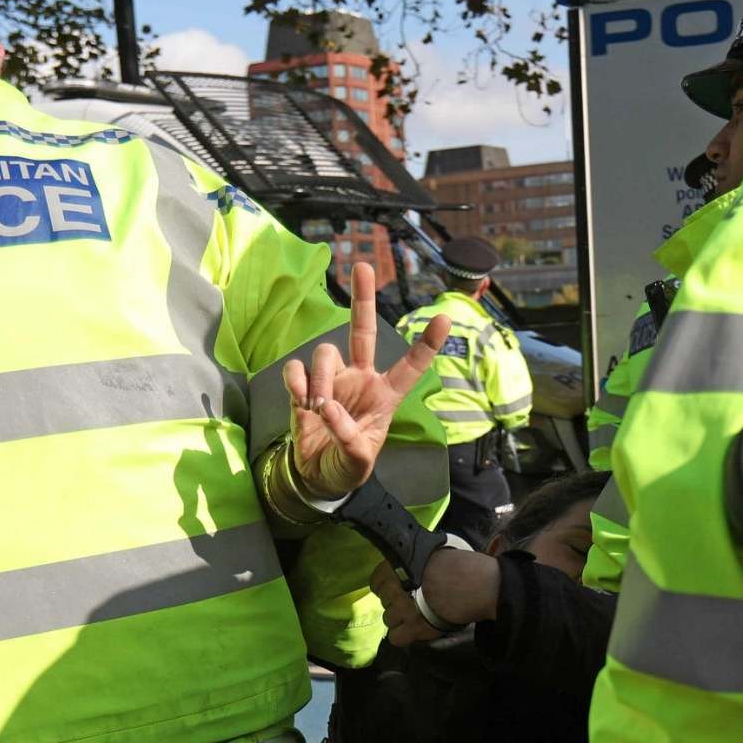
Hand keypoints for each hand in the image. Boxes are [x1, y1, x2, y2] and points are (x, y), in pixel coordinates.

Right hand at [286, 263, 447, 499]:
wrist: (316, 476)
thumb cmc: (346, 466)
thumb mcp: (358, 462)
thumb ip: (349, 439)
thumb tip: (329, 409)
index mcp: (385, 396)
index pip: (409, 368)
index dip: (426, 345)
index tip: (445, 319)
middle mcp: (360, 379)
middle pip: (362, 331)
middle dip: (363, 299)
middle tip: (365, 266)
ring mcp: (332, 380)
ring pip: (325, 353)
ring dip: (321, 378)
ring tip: (319, 407)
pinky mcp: (303, 386)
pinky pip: (297, 368)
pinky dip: (297, 382)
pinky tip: (302, 403)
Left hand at [370, 548, 499, 644]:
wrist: (473, 583)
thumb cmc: (456, 565)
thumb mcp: (428, 555)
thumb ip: (412, 563)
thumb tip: (409, 568)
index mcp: (395, 567)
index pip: (376, 582)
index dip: (387, 587)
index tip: (400, 588)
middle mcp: (394, 588)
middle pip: (384, 602)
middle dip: (396, 602)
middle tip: (414, 601)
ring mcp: (402, 610)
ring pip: (389, 620)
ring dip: (400, 619)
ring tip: (417, 616)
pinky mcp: (413, 628)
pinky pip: (396, 638)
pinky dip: (404, 636)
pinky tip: (414, 630)